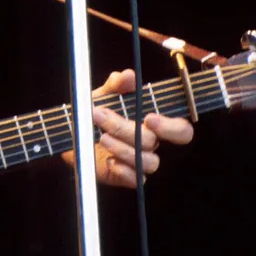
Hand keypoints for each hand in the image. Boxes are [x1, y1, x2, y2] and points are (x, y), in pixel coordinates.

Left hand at [61, 69, 194, 187]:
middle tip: (104, 118)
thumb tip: (127, 75)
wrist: (73, 132)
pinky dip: (123, 170)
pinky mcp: (126, 175)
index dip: (171, 127)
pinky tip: (109, 160)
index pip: (181, 131)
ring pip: (146, 161)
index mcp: (153, 124)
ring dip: (121, 148)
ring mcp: (139, 161)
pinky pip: (135, 179)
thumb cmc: (95, 111)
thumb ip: (116, 85)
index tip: (149, 118)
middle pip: (152, 142)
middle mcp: (150, 143)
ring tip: (101, 136)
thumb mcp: (103, 94)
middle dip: (127, 130)